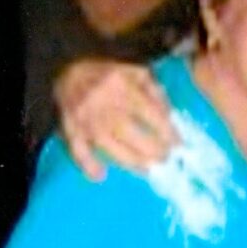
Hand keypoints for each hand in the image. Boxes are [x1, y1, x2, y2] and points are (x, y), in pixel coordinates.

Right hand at [56, 60, 173, 180]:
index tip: (178, 144)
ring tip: (147, 170)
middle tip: (165, 158)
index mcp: (122, 86)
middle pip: (129, 132)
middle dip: (151, 149)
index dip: (166, 131)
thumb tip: (169, 117)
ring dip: (129, 161)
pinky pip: (77, 149)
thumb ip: (155, 92)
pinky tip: (100, 176)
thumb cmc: (108, 74)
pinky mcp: (71, 128)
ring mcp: (85, 118)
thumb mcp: (137, 73)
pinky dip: (87, 164)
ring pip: (107, 145)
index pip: (149, 112)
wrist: (68, 70)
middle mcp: (103, 103)